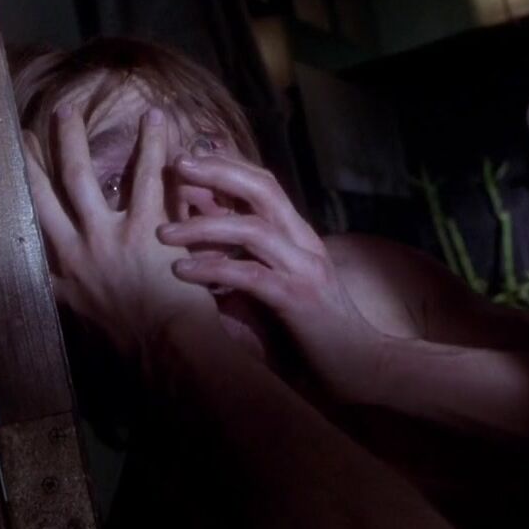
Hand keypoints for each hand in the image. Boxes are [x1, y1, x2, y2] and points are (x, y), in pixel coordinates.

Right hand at [25, 105, 218, 357]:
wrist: (167, 347)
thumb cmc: (135, 339)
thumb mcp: (87, 318)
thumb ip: (69, 294)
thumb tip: (52, 283)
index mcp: (63, 270)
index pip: (34, 219)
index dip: (25, 184)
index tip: (18, 157)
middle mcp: (77, 248)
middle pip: (48, 190)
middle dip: (41, 154)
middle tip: (38, 122)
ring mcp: (109, 235)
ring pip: (84, 175)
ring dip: (76, 139)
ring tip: (73, 109)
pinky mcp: (148, 227)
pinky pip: (148, 176)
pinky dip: (152, 145)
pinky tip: (156, 119)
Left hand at [157, 155, 388, 401]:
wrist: (363, 367)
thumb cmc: (317, 334)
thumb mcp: (279, 290)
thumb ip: (247, 266)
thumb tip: (199, 250)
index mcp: (300, 238)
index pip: (265, 186)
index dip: (227, 167)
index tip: (188, 160)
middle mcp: (305, 244)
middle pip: (263, 189)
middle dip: (218, 172)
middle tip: (176, 165)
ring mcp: (305, 269)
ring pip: (253, 229)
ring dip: (204, 226)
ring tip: (165, 234)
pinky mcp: (299, 299)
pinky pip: (251, 275)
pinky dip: (213, 269)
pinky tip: (183, 272)